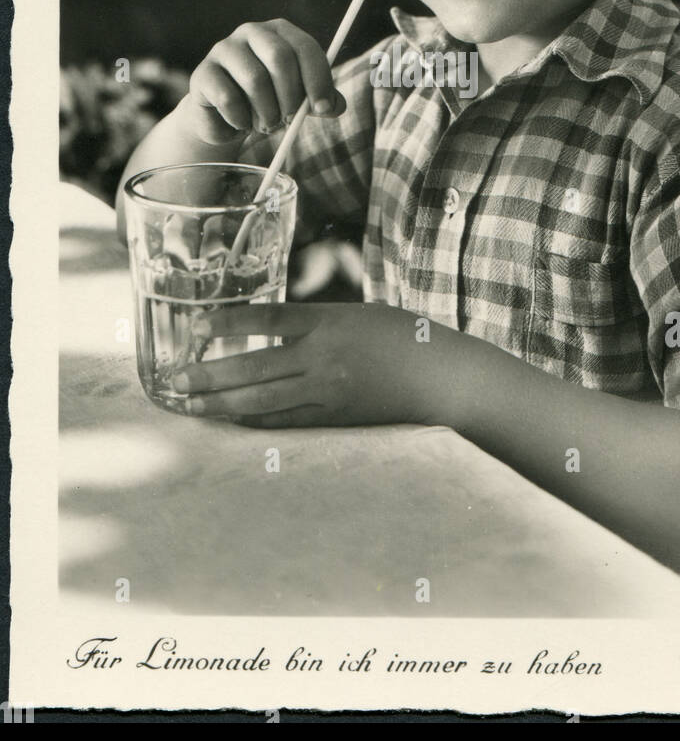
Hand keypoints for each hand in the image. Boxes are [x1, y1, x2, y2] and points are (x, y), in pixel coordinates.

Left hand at [172, 302, 438, 428]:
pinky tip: (231, 423)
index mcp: (330, 321)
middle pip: (256, 366)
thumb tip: (273, 333)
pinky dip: (256, 423)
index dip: (229, 324)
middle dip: (211, 374)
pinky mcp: (337, 420)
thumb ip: (317, 324)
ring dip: (223, 403)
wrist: (443, 378)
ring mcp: (330, 392)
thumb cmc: (404, 339)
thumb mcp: (358, 316)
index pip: (268, 317)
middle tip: (175, 381)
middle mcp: (325, 356)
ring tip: (190, 405)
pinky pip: (287, 423)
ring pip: (264, 400)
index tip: (197, 329)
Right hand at [179, 19, 346, 147]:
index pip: (305, 47)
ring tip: (266, 124)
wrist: (225, 118)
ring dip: (266, 112)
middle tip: (290, 120)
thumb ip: (322, 101)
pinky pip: (228, 98)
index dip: (318, 79)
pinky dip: (241, 120)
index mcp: (280, 32)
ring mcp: (224, 49)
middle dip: (290, 96)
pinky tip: (242, 124)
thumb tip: (336, 106)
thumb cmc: (269, 102)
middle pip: (279, 58)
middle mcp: (251, 32)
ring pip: (255, 80)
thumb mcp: (300, 100)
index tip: (323, 108)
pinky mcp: (203, 73)